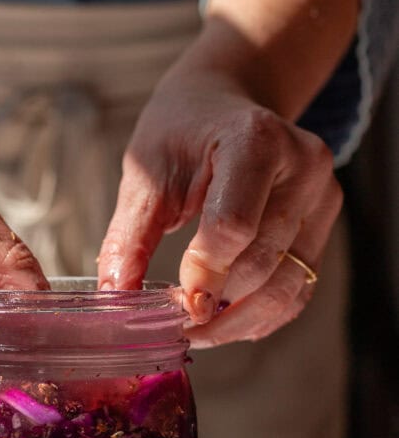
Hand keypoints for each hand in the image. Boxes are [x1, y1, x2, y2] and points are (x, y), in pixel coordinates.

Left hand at [97, 65, 341, 345]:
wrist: (223, 105)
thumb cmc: (180, 133)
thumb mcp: (146, 174)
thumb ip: (129, 237)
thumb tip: (115, 299)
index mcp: (255, 140)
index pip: (234, 226)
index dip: (203, 273)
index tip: (173, 302)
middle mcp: (302, 166)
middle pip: (262, 264)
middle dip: (215, 306)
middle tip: (176, 326)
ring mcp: (321, 196)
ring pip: (286, 287)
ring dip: (239, 323)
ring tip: (198, 333)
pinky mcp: (323, 224)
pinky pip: (299, 288)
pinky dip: (263, 316)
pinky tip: (228, 323)